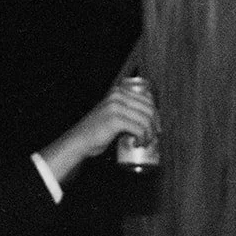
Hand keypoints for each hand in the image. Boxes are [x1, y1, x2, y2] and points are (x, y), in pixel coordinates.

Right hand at [36, 74, 158, 187]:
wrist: (80, 140)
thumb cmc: (97, 131)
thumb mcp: (112, 113)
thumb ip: (125, 110)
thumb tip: (150, 118)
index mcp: (118, 92)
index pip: (146, 98)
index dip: (155, 114)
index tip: (156, 127)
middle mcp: (117, 96)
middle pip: (148, 109)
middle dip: (155, 125)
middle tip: (153, 137)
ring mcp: (116, 107)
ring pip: (145, 119)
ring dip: (149, 134)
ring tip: (145, 142)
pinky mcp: (115, 120)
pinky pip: (139, 129)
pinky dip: (142, 138)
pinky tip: (137, 144)